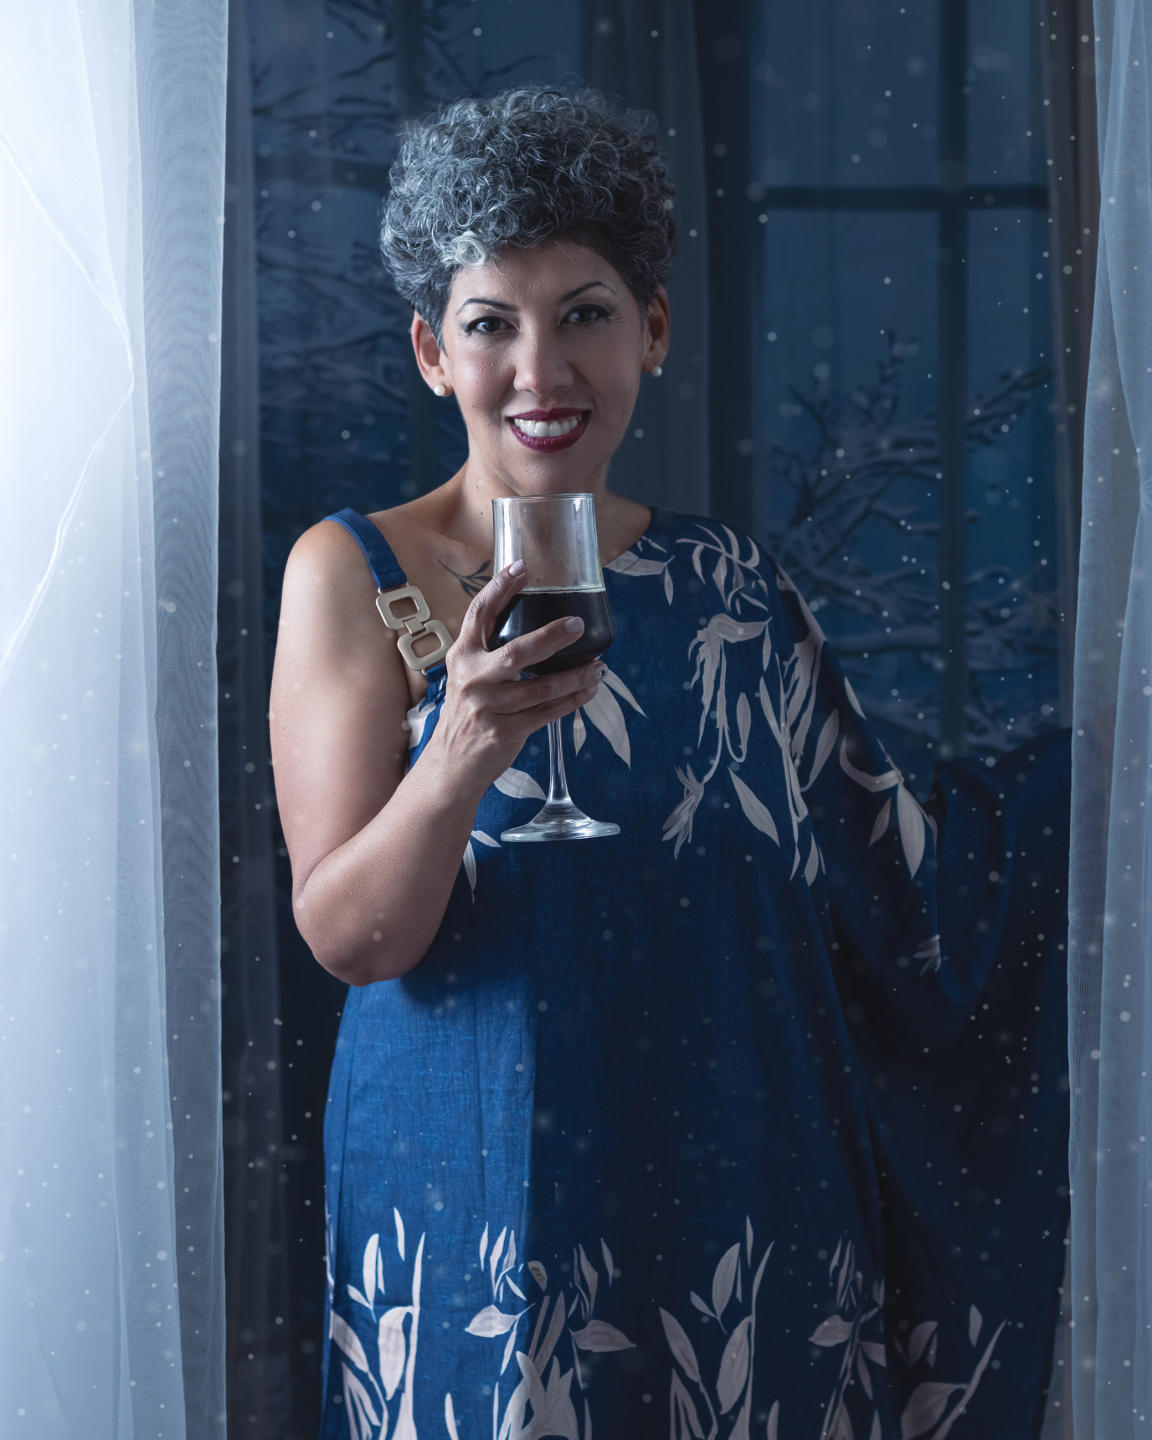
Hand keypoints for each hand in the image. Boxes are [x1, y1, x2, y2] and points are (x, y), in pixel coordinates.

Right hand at [431, 561, 604, 789]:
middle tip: (578, 625)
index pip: (479, 614)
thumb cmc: (467, 714)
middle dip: (551, 637)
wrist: (451, 765)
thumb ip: (490, 653)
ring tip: (598, 666)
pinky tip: (588, 690)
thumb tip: (537, 625)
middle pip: (517, 652)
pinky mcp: (505, 732)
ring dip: (575, 676)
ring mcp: (488, 708)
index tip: (522, 568)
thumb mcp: (467, 677)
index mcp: (462, 657)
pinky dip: (572, 701)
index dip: (500, 588)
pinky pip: (547, 713)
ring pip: (541, 687)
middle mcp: (472, 680)